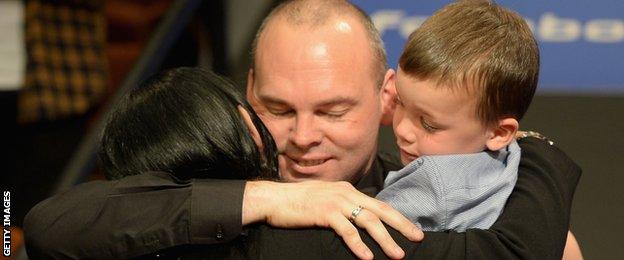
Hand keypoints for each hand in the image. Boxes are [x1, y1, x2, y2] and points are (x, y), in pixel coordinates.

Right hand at [243, 180, 423, 258]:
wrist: (274, 199)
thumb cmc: (298, 202)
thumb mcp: (325, 199)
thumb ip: (342, 205)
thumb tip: (357, 217)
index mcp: (348, 190)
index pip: (378, 203)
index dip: (397, 216)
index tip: (411, 229)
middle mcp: (345, 193)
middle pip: (380, 210)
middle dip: (401, 225)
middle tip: (417, 237)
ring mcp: (335, 202)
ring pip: (368, 221)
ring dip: (385, 239)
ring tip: (397, 254)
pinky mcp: (324, 212)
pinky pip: (346, 230)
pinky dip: (358, 245)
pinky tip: (367, 257)